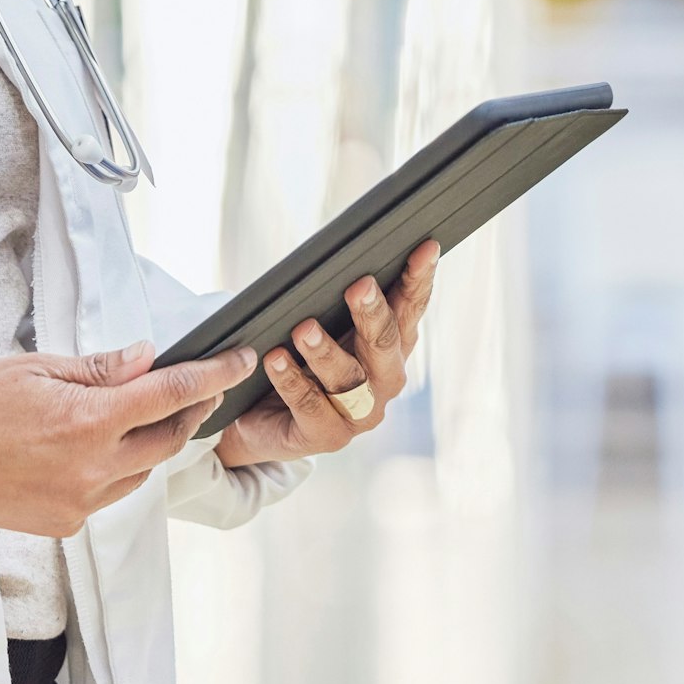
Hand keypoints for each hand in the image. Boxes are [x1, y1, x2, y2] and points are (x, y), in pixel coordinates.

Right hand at [0, 341, 257, 535]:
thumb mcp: (37, 368)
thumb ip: (99, 369)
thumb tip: (148, 359)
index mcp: (87, 421)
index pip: (169, 395)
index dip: (212, 375)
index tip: (238, 361)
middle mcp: (91, 468)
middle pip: (168, 440)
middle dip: (191, 410)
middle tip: (200, 385)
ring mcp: (79, 502)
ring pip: (142, 473)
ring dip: (152, 443)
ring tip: (144, 413)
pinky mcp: (64, 523)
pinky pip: (110, 495)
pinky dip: (117, 469)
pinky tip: (98, 447)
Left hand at [214, 240, 439, 467]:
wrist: (258, 416)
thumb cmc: (298, 356)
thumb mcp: (320, 322)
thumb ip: (335, 297)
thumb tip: (338, 254)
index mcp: (390, 346)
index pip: (410, 308)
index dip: (419, 278)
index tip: (425, 246)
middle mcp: (383, 381)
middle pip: (385, 344)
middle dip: (373, 314)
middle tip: (359, 286)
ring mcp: (359, 413)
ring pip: (349, 380)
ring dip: (327, 352)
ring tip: (304, 329)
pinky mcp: (327, 436)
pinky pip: (311, 406)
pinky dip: (292, 380)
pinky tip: (275, 358)